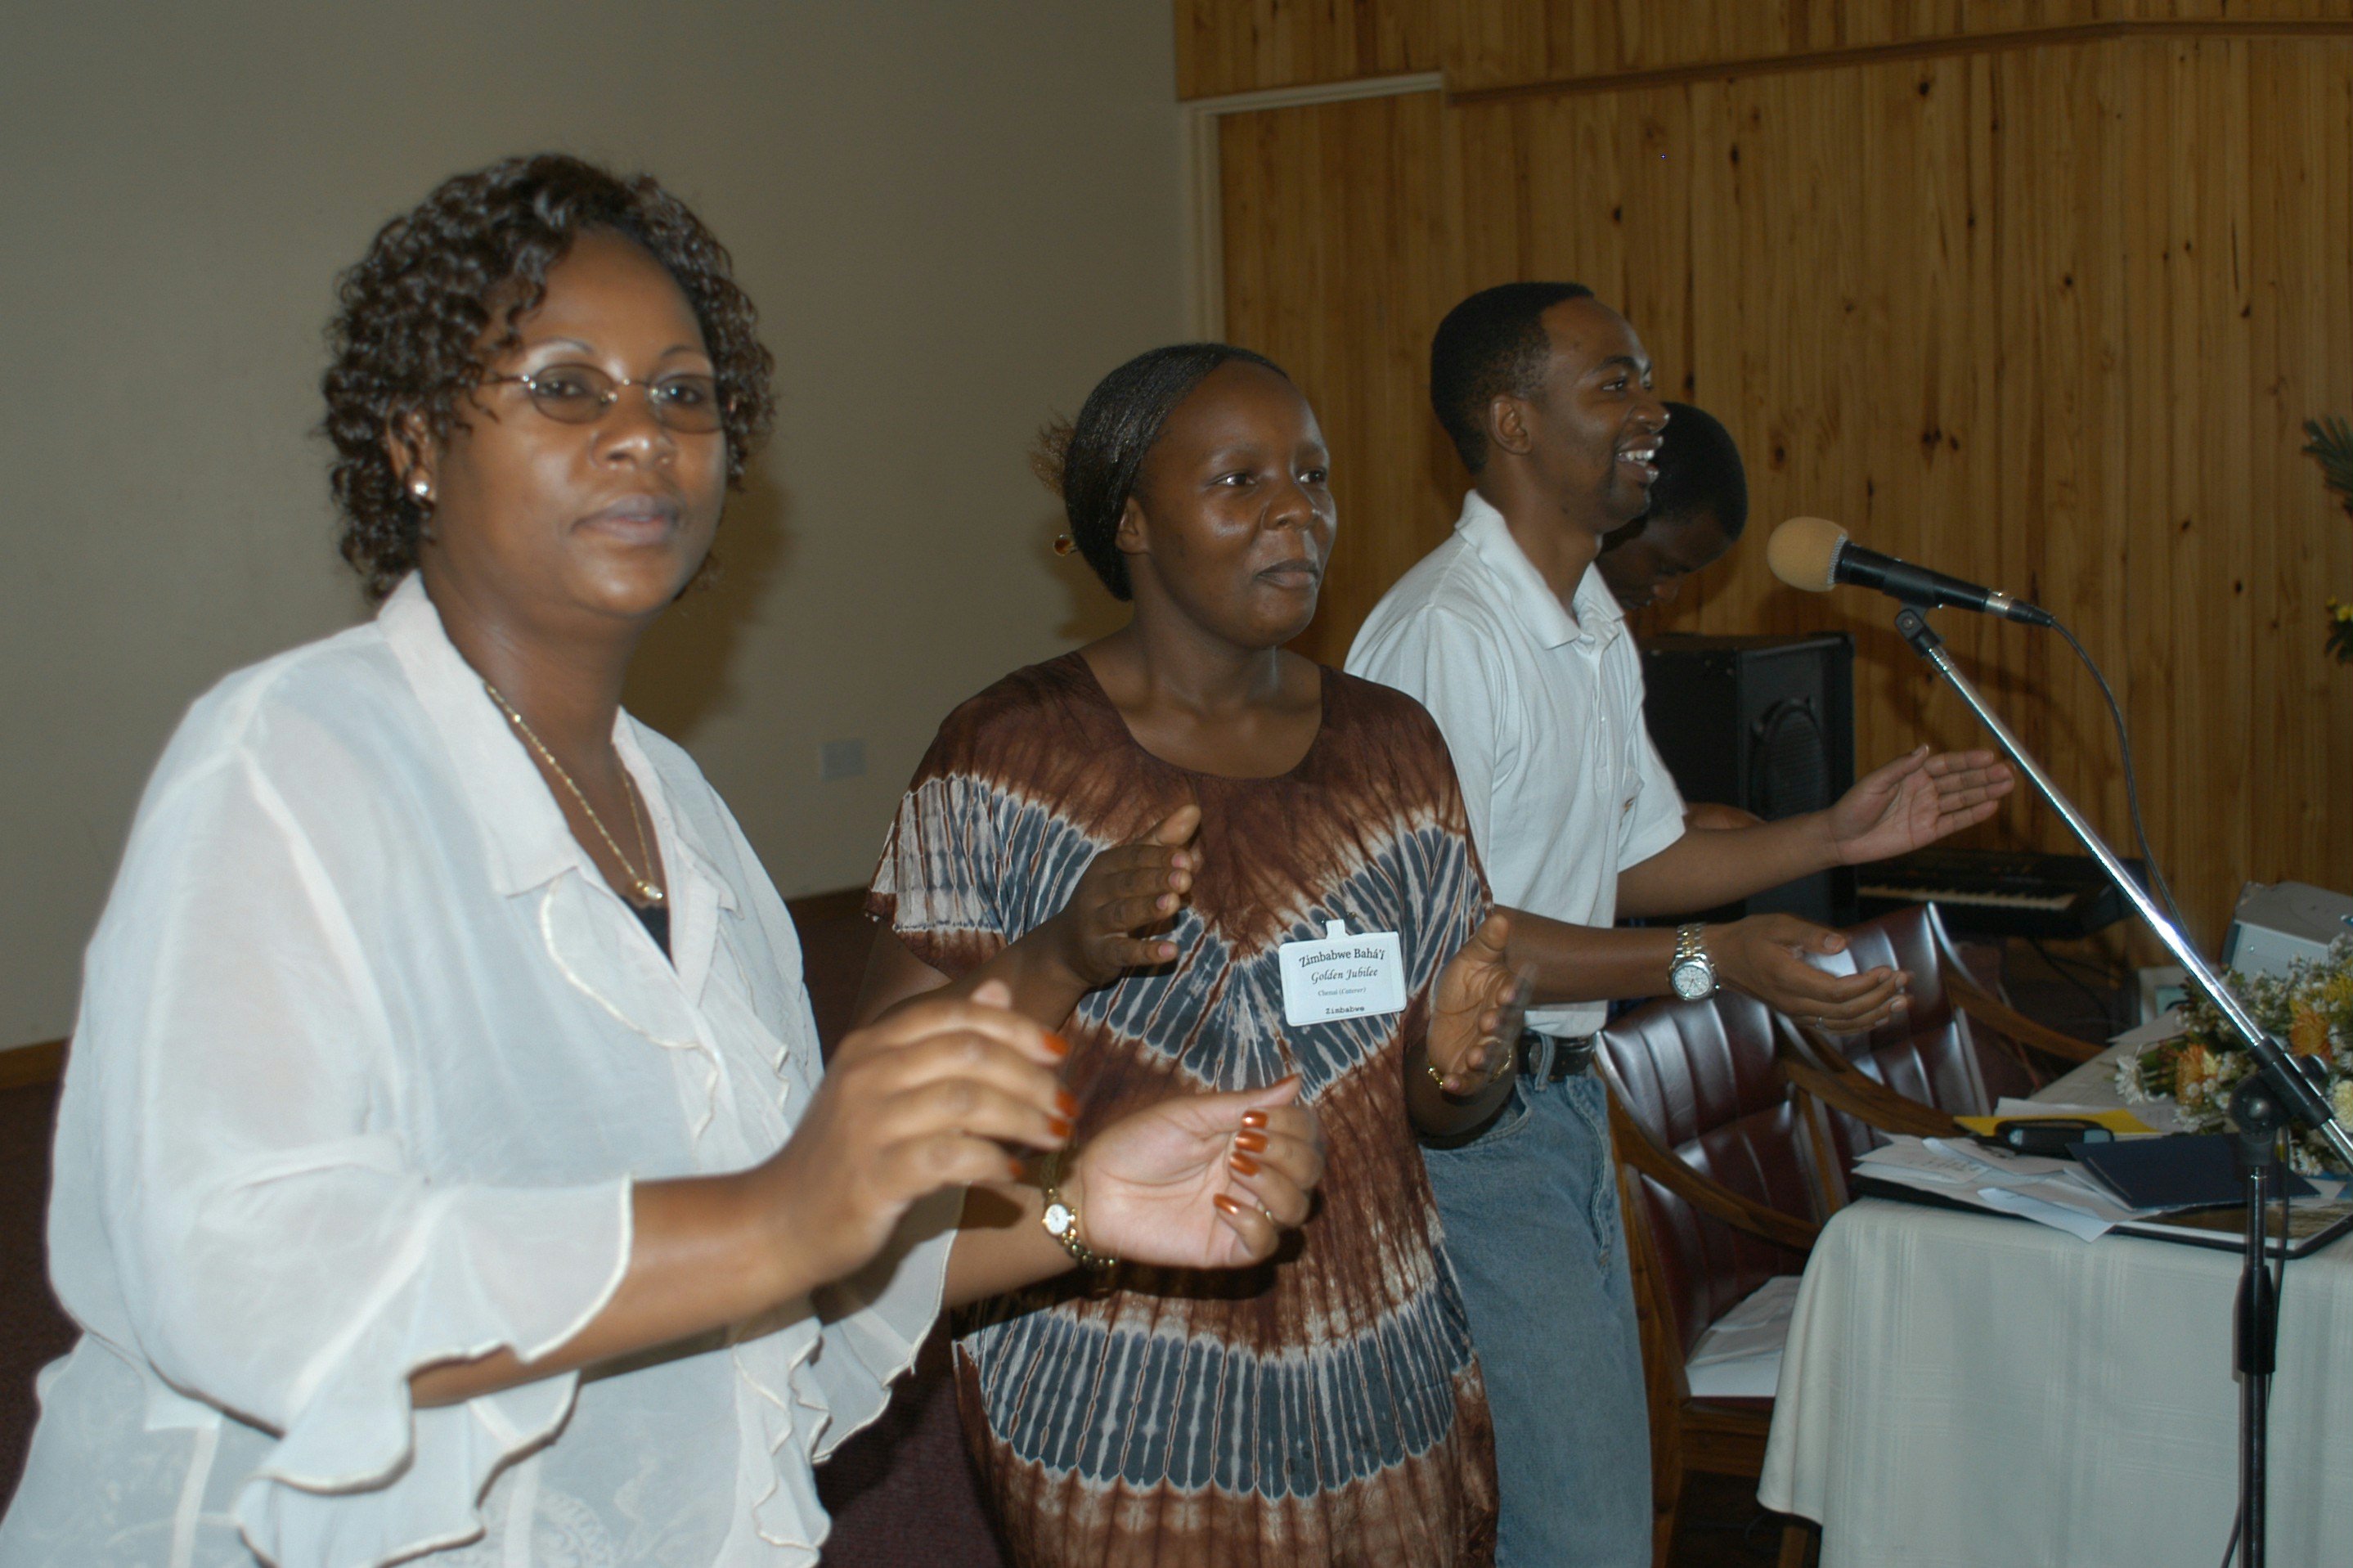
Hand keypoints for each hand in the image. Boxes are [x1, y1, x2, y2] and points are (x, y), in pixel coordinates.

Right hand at [761, 980, 1071, 1285]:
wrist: (778, 1222)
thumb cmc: (844, 1154)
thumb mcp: (885, 1084)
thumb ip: (941, 1039)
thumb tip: (998, 990)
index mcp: (872, 1044)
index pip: (956, 1016)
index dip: (1016, 1029)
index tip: (1059, 1053)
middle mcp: (867, 1073)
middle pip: (969, 1052)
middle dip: (1031, 1077)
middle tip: (1066, 1106)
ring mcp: (868, 1124)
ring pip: (966, 1100)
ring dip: (1023, 1118)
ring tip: (1055, 1138)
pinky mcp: (874, 1176)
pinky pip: (949, 1156)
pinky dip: (991, 1161)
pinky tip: (1013, 1173)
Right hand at [1041, 805, 1200, 987]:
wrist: (1068, 947)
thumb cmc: (1111, 898)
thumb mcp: (1131, 868)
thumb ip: (1161, 840)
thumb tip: (1194, 809)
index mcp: (1106, 865)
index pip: (1134, 856)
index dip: (1160, 857)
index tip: (1187, 859)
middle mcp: (1095, 891)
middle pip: (1128, 883)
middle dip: (1156, 879)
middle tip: (1186, 878)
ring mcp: (1095, 923)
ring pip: (1123, 914)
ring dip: (1149, 908)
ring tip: (1175, 904)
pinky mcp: (1100, 953)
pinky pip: (1123, 952)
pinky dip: (1146, 952)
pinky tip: (1172, 951)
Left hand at [1067, 1077, 1324, 1268]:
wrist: (1096, 1187)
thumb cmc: (1137, 1143)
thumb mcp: (1190, 1113)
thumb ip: (1244, 1103)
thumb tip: (1297, 1083)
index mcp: (1250, 1138)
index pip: (1306, 1133)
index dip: (1296, 1124)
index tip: (1257, 1118)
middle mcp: (1256, 1175)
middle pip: (1311, 1170)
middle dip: (1289, 1152)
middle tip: (1245, 1142)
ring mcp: (1245, 1212)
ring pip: (1298, 1208)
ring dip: (1276, 1184)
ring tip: (1236, 1168)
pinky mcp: (1227, 1247)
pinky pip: (1267, 1244)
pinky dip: (1255, 1222)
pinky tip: (1221, 1205)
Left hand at [1427, 911, 1526, 1094]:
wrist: (1446, 1022)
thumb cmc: (1464, 987)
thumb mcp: (1471, 961)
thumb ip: (1486, 943)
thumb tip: (1501, 918)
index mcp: (1502, 997)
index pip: (1511, 995)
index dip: (1509, 995)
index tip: (1504, 992)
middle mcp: (1499, 1025)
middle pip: (1503, 1028)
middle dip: (1497, 1027)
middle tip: (1488, 1022)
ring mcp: (1485, 1048)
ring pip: (1490, 1055)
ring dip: (1482, 1057)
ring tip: (1472, 1057)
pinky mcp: (1469, 1070)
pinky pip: (1470, 1081)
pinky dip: (1461, 1084)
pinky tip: (1450, 1083)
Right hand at [1711, 914, 1909, 1031]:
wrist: (1722, 959)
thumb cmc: (1751, 937)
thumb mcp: (1778, 925)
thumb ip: (1810, 935)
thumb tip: (1844, 944)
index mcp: (1789, 979)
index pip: (1837, 992)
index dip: (1867, 985)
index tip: (1888, 969)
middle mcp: (1794, 1003)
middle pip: (1846, 1011)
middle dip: (1880, 997)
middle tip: (1904, 980)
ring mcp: (1796, 1013)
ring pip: (1843, 1024)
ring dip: (1876, 1014)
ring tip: (1903, 1001)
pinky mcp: (1799, 1015)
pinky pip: (1835, 1027)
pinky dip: (1861, 1025)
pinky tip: (1880, 1016)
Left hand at [1824, 746, 2013, 865]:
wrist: (1841, 838)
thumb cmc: (1853, 807)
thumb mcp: (1875, 783)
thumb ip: (1900, 767)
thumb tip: (1925, 748)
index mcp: (1912, 774)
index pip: (1947, 764)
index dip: (1968, 760)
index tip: (1989, 756)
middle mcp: (1924, 790)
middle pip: (1961, 781)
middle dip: (1985, 775)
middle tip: (2010, 770)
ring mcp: (1928, 811)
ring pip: (1963, 799)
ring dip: (1986, 792)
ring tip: (2009, 783)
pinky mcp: (1928, 831)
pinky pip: (1955, 822)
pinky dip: (1973, 815)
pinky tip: (1992, 806)